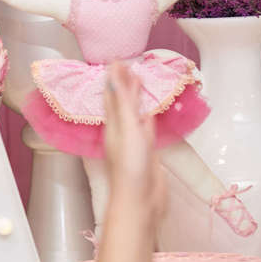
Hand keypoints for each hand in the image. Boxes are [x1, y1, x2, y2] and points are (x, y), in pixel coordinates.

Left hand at [102, 62, 162, 206]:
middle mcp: (121, 132)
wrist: (141, 201)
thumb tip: (112, 77)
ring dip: (135, 99)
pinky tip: (148, 113)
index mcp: (113, 125)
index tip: (117, 60)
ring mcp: (134, 143)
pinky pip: (146, 130)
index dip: (114, 78)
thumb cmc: (130, 168)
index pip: (112, 95)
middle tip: (128, 66)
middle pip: (121, 103)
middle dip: (124, 85)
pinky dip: (147, 118)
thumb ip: (122, 103)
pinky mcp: (147, 153)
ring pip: (134, 115)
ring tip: (139, 82)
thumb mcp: (127, 129)